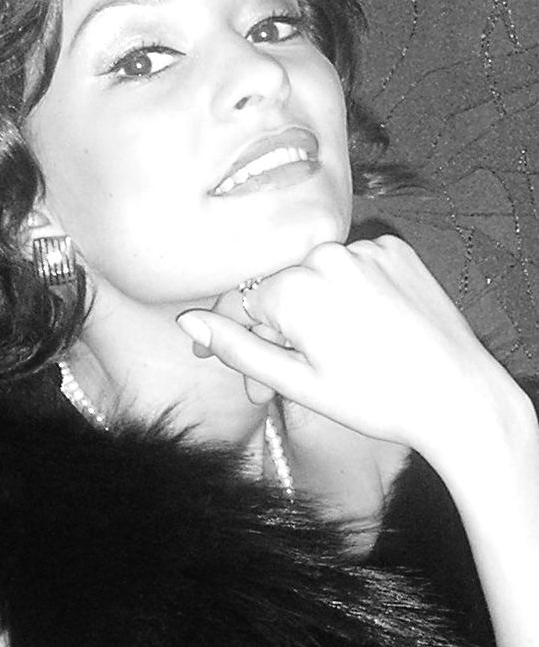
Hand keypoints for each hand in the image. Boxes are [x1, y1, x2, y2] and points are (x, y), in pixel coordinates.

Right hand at [178, 236, 525, 471]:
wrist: (459, 396)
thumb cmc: (374, 398)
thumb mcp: (296, 383)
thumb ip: (237, 348)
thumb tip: (186, 322)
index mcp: (295, 286)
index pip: (246, 303)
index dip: (248, 344)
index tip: (253, 380)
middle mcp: (327, 253)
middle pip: (281, 285)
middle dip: (282, 328)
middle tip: (298, 375)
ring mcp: (365, 247)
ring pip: (317, 274)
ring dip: (319, 307)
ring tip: (343, 351)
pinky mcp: (396, 247)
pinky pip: (354, 264)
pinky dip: (354, 290)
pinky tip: (372, 325)